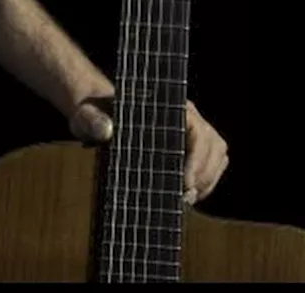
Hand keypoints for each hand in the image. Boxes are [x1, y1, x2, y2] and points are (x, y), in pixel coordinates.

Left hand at [68, 97, 228, 206]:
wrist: (96, 116)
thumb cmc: (91, 115)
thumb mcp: (86, 117)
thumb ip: (93, 122)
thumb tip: (106, 130)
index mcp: (162, 104)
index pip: (196, 129)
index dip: (197, 158)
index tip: (185, 183)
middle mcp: (182, 114)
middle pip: (214, 145)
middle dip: (204, 175)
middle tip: (184, 198)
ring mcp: (188, 129)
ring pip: (217, 154)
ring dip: (208, 179)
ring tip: (186, 199)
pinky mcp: (189, 144)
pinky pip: (212, 163)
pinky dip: (206, 181)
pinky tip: (189, 195)